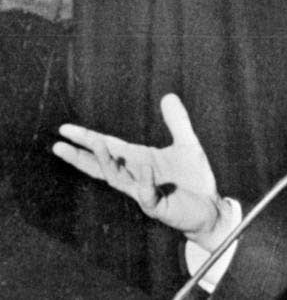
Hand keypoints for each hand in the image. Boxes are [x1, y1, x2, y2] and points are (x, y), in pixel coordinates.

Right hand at [53, 93, 232, 249]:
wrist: (210, 208)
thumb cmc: (193, 179)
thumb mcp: (187, 145)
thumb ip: (177, 122)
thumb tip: (168, 95)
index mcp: (138, 161)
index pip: (108, 147)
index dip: (87, 139)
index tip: (64, 129)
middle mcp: (135, 177)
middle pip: (102, 166)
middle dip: (81, 155)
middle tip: (59, 145)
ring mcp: (144, 193)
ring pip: (118, 179)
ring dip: (107, 162)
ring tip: (98, 144)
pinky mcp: (158, 206)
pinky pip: (148, 194)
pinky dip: (145, 181)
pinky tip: (145, 167)